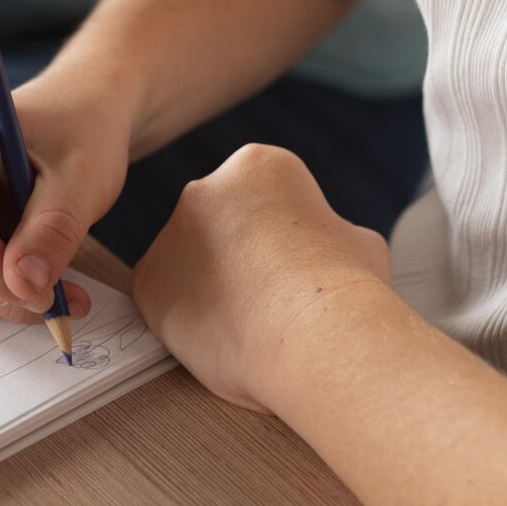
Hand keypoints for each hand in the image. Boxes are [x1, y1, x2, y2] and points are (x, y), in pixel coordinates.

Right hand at [0, 72, 134, 323]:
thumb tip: (25, 287)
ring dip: (1, 292)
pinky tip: (31, 263)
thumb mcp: (84, 180)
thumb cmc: (80, 133)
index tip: (49, 296)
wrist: (75, 115)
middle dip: (3, 291)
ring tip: (55, 273)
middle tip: (66, 300)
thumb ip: (53, 231)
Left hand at [132, 142, 391, 412]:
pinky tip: (224, 338)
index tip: (299, 268)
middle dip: (239, 258)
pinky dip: (190, 322)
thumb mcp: (359, 240)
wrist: (313, 335)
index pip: (262, 198)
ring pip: (189, 265)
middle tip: (270, 298)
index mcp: (258, 166)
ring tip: (251, 324)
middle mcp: (204, 189)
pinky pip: (166, 302)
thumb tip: (326, 244)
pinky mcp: (147, 283)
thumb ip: (326, 232)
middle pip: (218, 226)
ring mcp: (169, 235)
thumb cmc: (346, 289)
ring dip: (211, 288)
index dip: (284, 239)